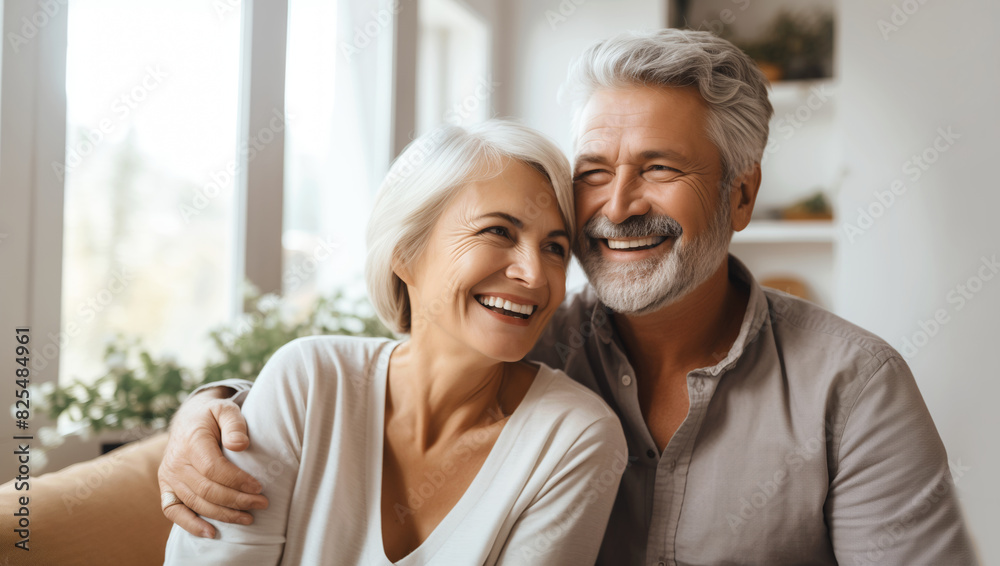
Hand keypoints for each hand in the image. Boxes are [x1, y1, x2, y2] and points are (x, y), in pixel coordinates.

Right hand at [158, 387, 268, 537]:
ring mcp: (168, 477)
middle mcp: (176, 462)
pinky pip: (173, 511)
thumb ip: (234, 424)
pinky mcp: (166, 488)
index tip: (259, 488)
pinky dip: (190, 525)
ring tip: (248, 518)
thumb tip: (240, 445)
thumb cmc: (212, 416)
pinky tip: (211, 533)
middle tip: (261, 504)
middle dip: (236, 501)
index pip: (213, 469)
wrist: (188, 419)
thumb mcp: (225, 409)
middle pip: (207, 489)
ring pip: (196, 503)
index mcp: (191, 441)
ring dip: (223, 514)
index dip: (237, 481)